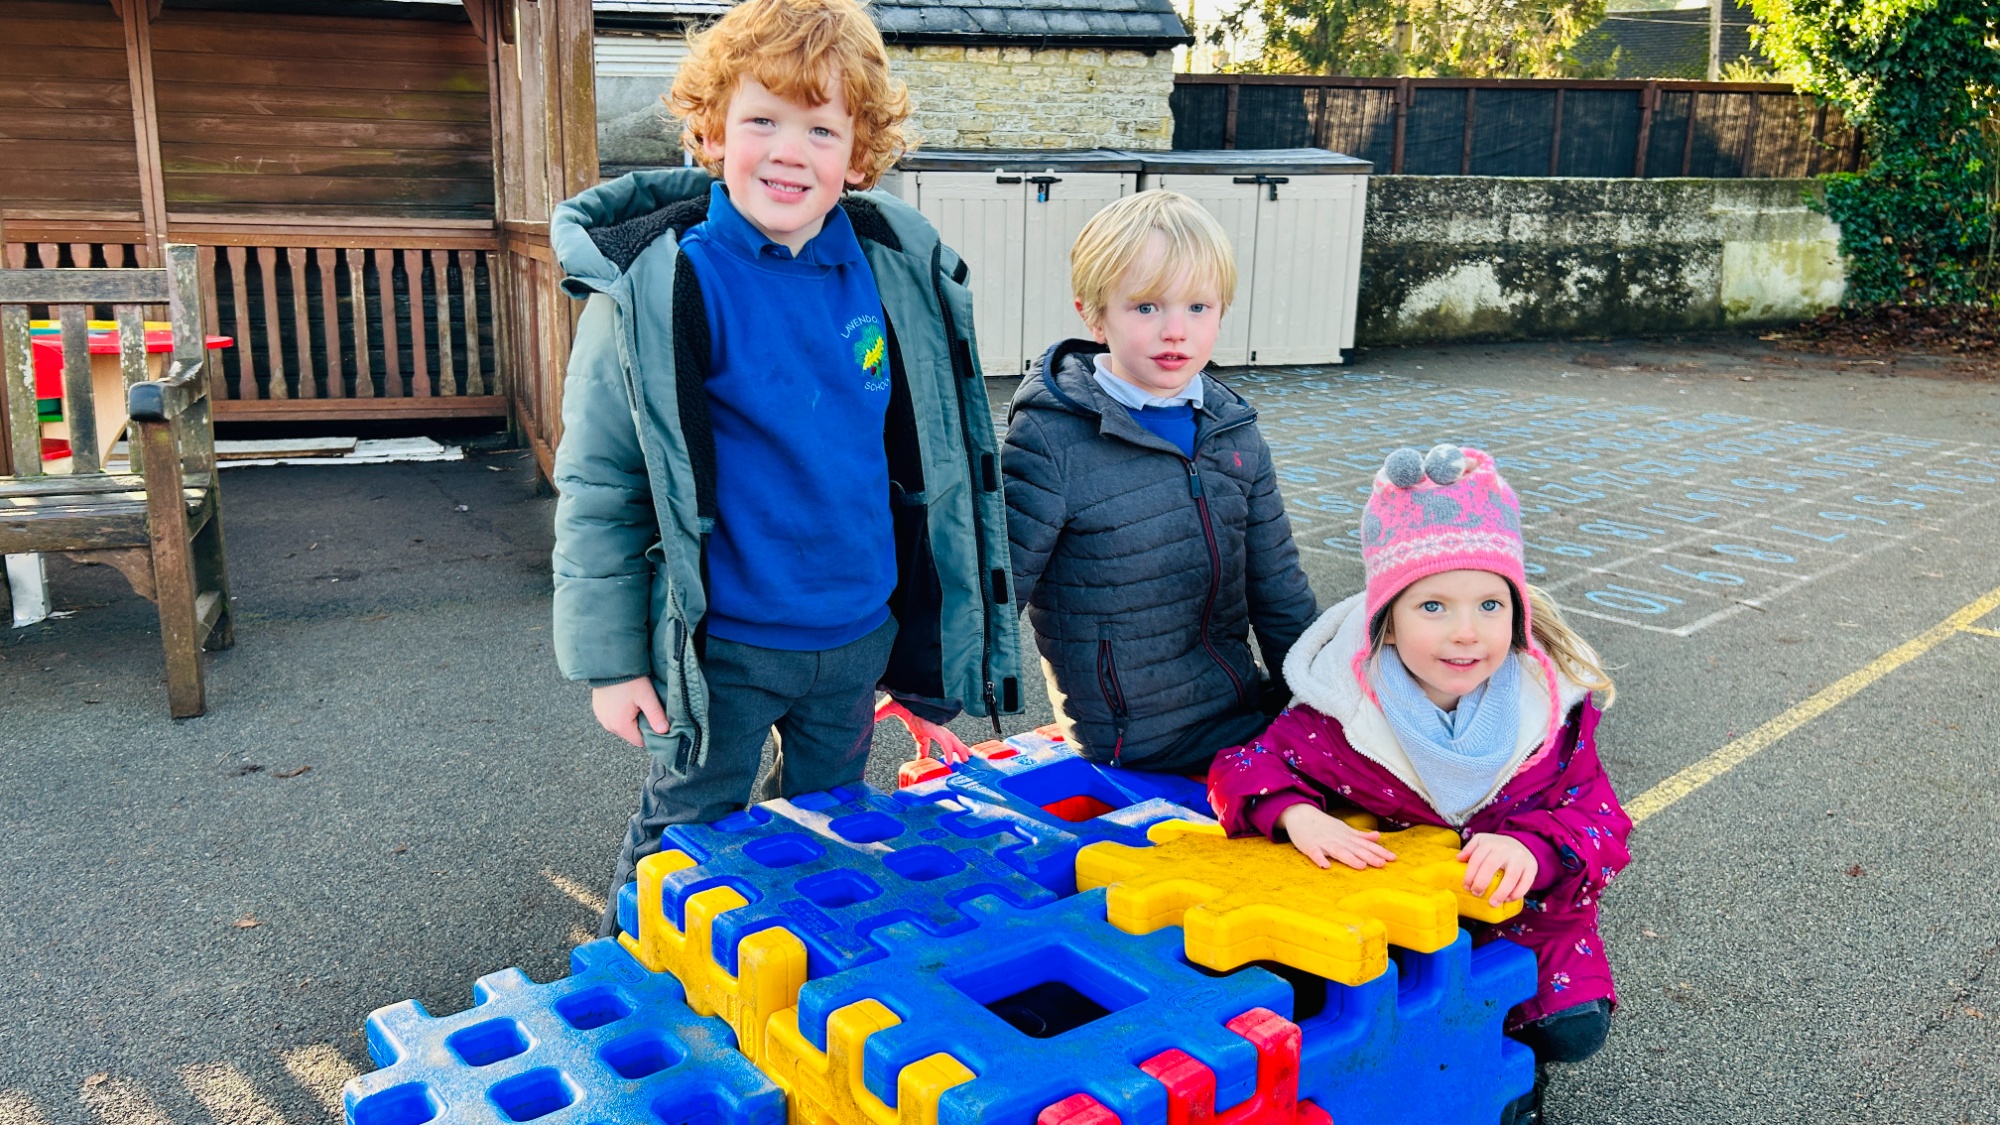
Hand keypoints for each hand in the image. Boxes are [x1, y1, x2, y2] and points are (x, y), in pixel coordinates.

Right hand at [592, 676, 666, 747]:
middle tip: (645, 708)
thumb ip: (656, 716)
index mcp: (620, 726)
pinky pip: (613, 717)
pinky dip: (620, 712)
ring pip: (621, 726)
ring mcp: (601, 717)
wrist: (609, 664)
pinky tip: (625, 700)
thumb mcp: (647, 697)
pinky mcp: (598, 709)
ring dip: (630, 719)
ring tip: (635, 703)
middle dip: (640, 725)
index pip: (640, 741)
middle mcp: (608, 725)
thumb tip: (664, 731)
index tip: (655, 720)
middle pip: (630, 734)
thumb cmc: (628, 680)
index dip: (650, 733)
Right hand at [876, 697, 970, 762]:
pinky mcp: (934, 727)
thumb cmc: (900, 693)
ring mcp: (934, 725)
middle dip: (951, 748)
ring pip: (950, 740)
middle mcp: (929, 724)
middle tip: (956, 758)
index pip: (923, 739)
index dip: (922, 750)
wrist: (905, 687)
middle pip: (943, 739)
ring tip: (966, 758)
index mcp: (919, 722)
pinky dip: (948, 751)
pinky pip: (944, 742)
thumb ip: (879, 714)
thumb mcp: (888, 707)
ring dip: (958, 749)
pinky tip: (951, 760)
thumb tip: (867, 717)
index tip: (921, 758)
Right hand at [1278, 803, 1397, 869]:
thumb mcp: (1344, 828)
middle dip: (1369, 857)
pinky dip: (1320, 859)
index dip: (1379, 851)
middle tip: (1382, 864)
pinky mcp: (1309, 846)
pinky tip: (1326, 866)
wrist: (1300, 814)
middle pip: (1355, 849)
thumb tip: (1378, 836)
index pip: (1366, 845)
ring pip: (1338, 851)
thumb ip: (1360, 835)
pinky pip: (1315, 854)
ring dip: (1349, 858)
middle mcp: (1338, 840)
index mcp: (1347, 837)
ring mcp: (1324, 843)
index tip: (1393, 858)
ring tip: (1360, 866)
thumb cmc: (1324, 825)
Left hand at [1458, 832, 1536, 906]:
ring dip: (1500, 893)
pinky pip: (1525, 883)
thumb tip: (1459, 858)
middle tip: (1476, 894)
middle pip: (1491, 866)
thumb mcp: (1482, 841)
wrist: (1522, 843)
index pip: (1477, 859)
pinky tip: (1507, 900)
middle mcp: (1505, 849)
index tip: (1466, 886)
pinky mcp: (1532, 867)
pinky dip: (1516, 894)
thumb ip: (1470, 848)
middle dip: (1481, 883)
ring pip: (1510, 877)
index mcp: (1490, 843)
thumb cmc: (1497, 846)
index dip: (1470, 874)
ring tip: (1492, 903)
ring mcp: (1520, 858)